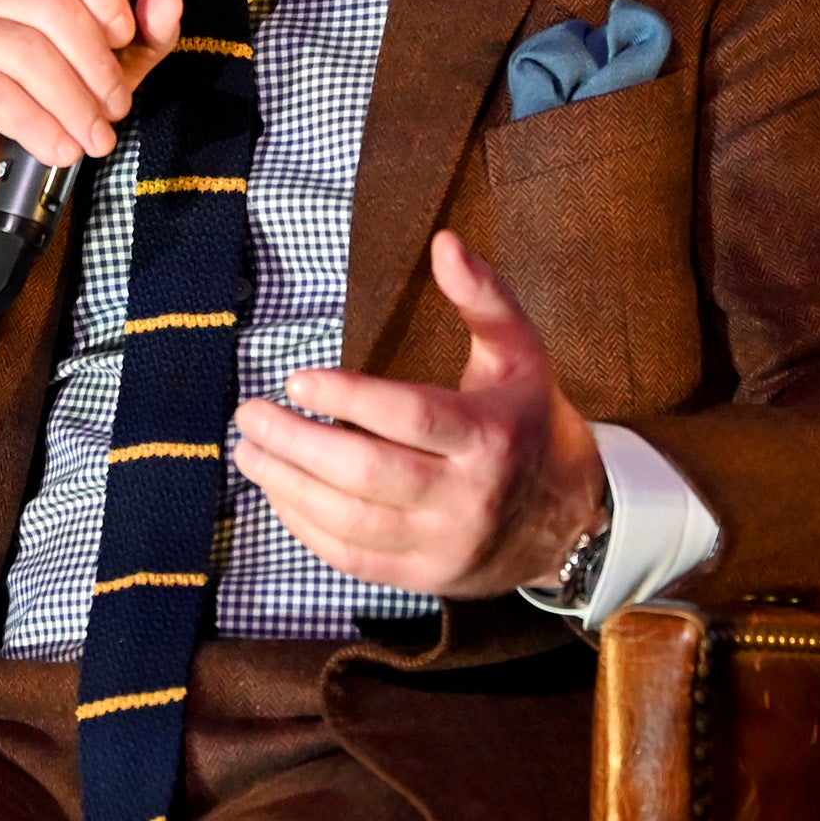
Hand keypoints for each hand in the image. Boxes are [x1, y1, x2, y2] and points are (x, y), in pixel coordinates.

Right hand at [0, 0, 185, 286]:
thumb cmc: (33, 114)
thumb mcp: (99, 75)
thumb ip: (140, 38)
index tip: (125, 38)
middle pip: (52, 6)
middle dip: (96, 66)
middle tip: (116, 111)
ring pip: (27, 51)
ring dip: (73, 103)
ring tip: (94, 140)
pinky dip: (38, 126)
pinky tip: (60, 150)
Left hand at [232, 231, 609, 598]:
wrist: (570, 521)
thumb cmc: (529, 421)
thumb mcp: (520, 353)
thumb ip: (482, 297)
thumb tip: (444, 241)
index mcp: (491, 436)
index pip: (410, 417)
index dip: (347, 398)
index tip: (294, 379)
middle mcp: (469, 497)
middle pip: (368, 474)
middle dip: (297, 444)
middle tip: (250, 415)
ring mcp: (446, 545)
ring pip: (352, 522)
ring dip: (288, 487)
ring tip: (249, 452)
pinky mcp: (427, 578)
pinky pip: (354, 559)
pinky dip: (307, 527)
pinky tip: (279, 493)